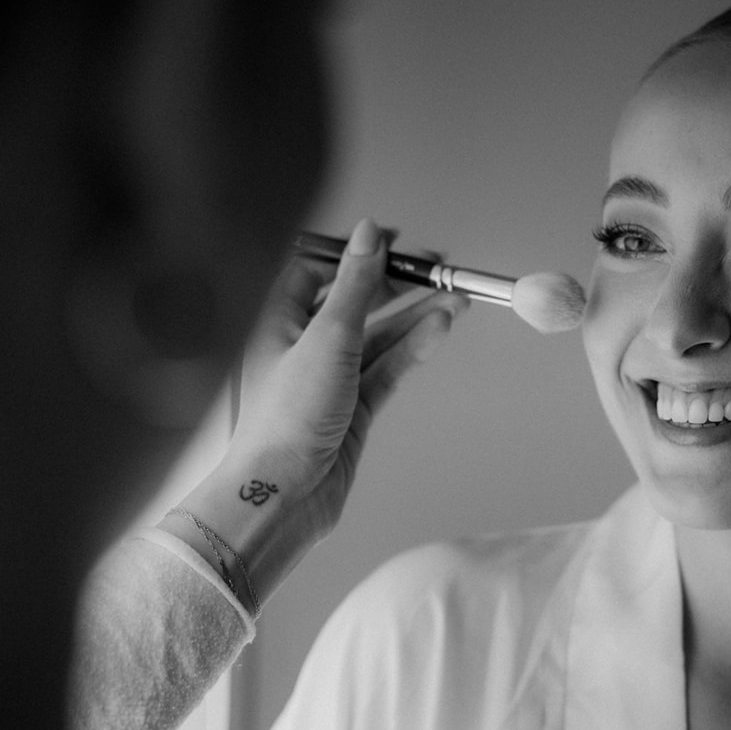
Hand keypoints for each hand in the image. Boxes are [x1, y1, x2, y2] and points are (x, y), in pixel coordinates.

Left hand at [171, 218, 467, 598]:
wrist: (284, 496)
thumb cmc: (286, 421)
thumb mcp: (326, 337)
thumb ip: (353, 284)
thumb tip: (368, 233)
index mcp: (276, 322)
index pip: (314, 272)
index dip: (353, 254)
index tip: (390, 241)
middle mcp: (300, 347)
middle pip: (353, 303)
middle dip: (395, 284)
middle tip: (434, 268)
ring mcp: (329, 380)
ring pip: (378, 337)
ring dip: (415, 317)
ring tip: (454, 298)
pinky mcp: (353, 410)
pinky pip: (388, 369)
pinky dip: (413, 349)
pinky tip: (439, 329)